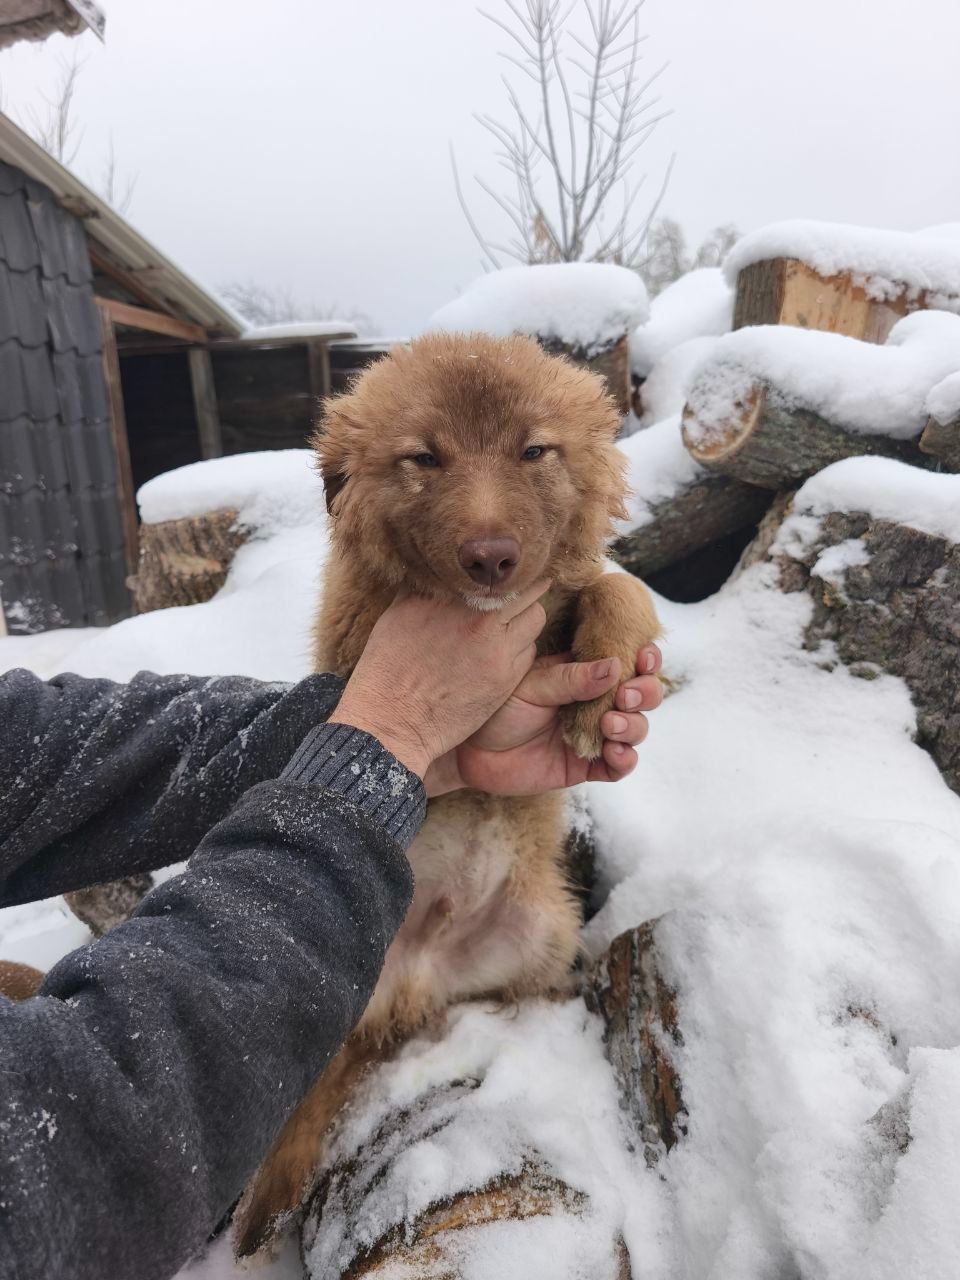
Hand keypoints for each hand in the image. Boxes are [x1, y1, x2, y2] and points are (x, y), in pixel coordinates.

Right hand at [327, 582, 549, 777]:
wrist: (392, 720)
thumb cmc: (388, 668)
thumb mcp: (399, 614)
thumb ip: (428, 588)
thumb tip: (444, 571)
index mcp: (449, 596)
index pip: (494, 571)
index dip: (503, 572)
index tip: (508, 571)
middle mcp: (476, 616)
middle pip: (525, 589)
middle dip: (526, 591)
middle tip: (526, 593)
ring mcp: (495, 647)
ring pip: (535, 618)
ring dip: (527, 620)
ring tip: (512, 628)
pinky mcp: (506, 677)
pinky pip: (529, 652)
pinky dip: (520, 650)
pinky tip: (502, 657)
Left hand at [424, 644, 662, 796]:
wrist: (470, 750)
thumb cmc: (496, 707)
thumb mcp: (531, 685)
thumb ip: (571, 679)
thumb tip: (614, 665)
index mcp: (584, 672)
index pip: (626, 661)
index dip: (644, 659)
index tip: (644, 658)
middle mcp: (594, 701)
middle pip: (641, 695)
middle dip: (644, 693)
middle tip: (624, 696)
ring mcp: (592, 733)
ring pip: (635, 728)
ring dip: (633, 725)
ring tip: (609, 724)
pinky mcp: (585, 765)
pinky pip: (617, 765)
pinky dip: (625, 759)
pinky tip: (616, 752)